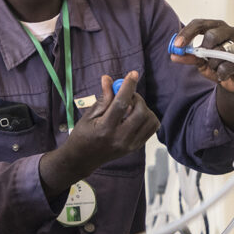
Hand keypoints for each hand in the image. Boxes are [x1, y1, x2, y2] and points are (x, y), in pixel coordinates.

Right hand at [38, 72, 159, 197]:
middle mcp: (120, 139)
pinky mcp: (135, 147)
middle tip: (127, 96)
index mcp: (105, 129)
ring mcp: (130, 145)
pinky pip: (151, 128)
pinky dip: (146, 118)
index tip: (133, 74)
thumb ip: (103, 98)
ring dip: (143, 108)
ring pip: (150, 120)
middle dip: (136, 98)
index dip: (128, 87)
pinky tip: (134, 116)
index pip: (121, 104)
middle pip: (140, 112)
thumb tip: (109, 79)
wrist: (82, 159)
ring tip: (130, 107)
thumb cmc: (83, 134)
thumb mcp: (89, 115)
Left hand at [170, 19, 233, 132]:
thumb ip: (189, 56)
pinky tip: (222, 74)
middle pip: (211, 35)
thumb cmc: (219, 65)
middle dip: (203, 50)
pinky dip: (220, 73)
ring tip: (216, 68)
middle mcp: (230, 32)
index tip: (177, 45)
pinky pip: (226, 66)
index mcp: (217, 27)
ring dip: (212, 65)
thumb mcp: (201, 61)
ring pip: (219, 52)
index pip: (199, 24)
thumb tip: (174, 55)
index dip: (187, 33)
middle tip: (203, 59)